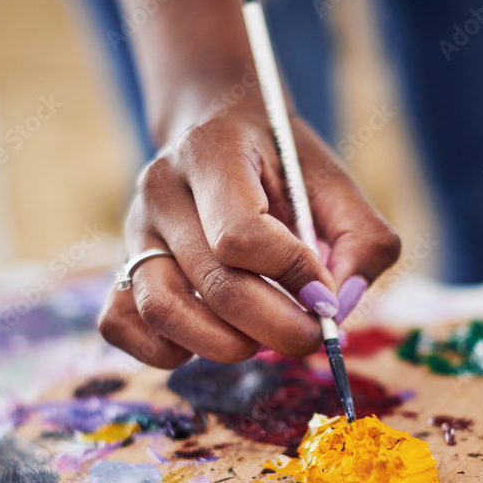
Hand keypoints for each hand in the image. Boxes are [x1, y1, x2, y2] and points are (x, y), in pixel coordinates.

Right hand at [98, 106, 400, 368]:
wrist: (217, 130)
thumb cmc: (281, 164)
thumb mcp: (336, 183)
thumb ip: (362, 241)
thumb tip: (338, 308)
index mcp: (212, 151)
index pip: (242, 236)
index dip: (293, 275)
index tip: (324, 292)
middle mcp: (161, 188)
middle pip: (215, 284)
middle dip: (276, 327)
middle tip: (309, 335)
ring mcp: (133, 230)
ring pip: (162, 311)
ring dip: (224, 345)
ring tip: (258, 339)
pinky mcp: (120, 267)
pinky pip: (122, 325)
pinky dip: (166, 351)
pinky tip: (210, 338)